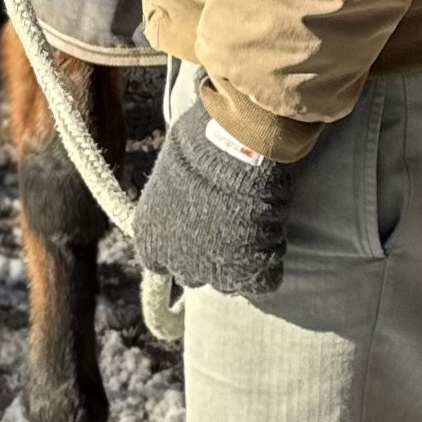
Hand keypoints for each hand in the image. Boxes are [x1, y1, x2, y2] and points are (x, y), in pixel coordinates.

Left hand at [132, 90, 293, 296]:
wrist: (239, 146)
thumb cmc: (202, 140)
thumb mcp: (173, 163)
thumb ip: (174, 190)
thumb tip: (185, 184)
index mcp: (149, 235)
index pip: (157, 255)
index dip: (178, 239)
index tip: (195, 222)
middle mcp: (174, 261)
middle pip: (191, 270)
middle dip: (206, 252)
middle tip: (226, 221)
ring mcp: (212, 274)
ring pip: (226, 279)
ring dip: (237, 259)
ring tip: (254, 226)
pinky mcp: (249, 276)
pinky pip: (261, 280)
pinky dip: (269, 263)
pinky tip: (272, 234)